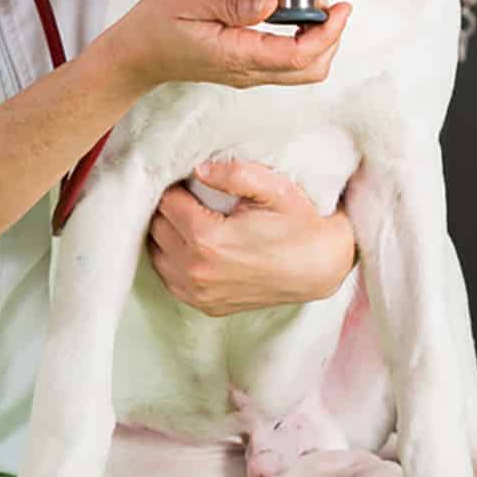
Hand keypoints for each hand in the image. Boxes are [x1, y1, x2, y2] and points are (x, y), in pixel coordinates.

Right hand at [106, 0, 349, 96]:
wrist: (135, 56)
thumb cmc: (156, 25)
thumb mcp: (192, 1)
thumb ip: (235, 4)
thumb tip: (273, 2)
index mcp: (236, 55)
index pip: (299, 54)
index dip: (328, 32)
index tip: (339, 7)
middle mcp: (247, 72)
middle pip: (310, 70)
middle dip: (331, 38)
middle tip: (330, 4)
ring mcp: (247, 75)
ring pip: (302, 71)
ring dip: (319, 42)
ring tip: (314, 7)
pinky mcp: (244, 70)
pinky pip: (286, 65)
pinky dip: (302, 43)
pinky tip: (294, 17)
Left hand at [147, 160, 356, 316]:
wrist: (321, 268)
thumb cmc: (299, 224)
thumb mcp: (275, 188)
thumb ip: (235, 173)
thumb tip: (197, 169)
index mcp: (208, 239)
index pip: (165, 202)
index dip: (174, 186)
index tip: (188, 181)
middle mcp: (197, 271)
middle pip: (156, 227)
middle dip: (168, 208)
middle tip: (188, 196)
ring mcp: (199, 294)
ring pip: (156, 254)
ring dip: (166, 234)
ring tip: (188, 219)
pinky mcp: (205, 307)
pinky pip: (169, 278)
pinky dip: (172, 260)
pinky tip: (190, 245)